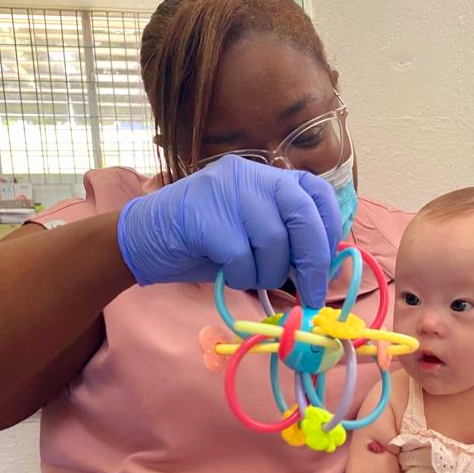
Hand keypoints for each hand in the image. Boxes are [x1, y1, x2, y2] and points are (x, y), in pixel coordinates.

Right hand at [117, 155, 340, 306]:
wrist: (143, 239)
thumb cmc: (205, 242)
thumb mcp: (253, 234)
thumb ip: (287, 240)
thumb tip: (323, 270)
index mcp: (268, 177)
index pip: (317, 193)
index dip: (330, 230)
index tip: (328, 263)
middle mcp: (252, 176)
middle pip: (303, 217)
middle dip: (314, 263)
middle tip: (312, 296)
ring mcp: (227, 192)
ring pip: (274, 242)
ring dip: (267, 273)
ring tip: (248, 276)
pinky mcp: (205, 216)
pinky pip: (241, 258)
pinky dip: (239, 277)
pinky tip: (225, 274)